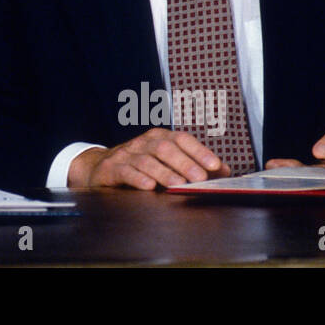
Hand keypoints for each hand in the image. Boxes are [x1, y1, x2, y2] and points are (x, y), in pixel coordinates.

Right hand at [68, 128, 230, 189]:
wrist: (99, 168)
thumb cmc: (139, 167)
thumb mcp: (166, 163)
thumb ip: (194, 166)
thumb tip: (225, 171)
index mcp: (159, 137)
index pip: (181, 138)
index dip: (199, 151)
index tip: (215, 165)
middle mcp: (143, 143)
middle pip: (165, 148)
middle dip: (184, 163)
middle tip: (199, 178)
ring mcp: (126, 154)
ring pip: (146, 160)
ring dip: (164, 173)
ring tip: (178, 185)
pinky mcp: (111, 168)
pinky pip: (126, 171)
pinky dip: (138, 178)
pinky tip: (149, 187)